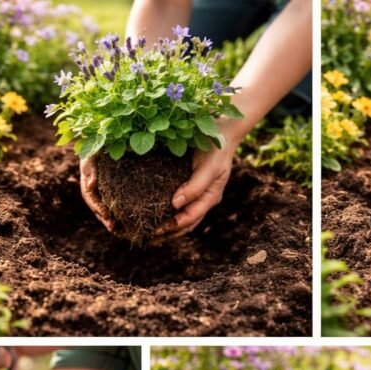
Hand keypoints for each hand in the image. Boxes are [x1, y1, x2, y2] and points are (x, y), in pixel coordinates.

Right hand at [79, 156, 115, 233]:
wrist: (95, 154)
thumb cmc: (91, 157)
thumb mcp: (90, 162)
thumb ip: (92, 173)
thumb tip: (91, 185)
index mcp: (87, 190)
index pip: (92, 202)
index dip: (99, 210)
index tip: (107, 216)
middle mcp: (93, 196)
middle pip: (98, 211)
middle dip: (105, 220)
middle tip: (113, 229)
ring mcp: (100, 198)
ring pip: (104, 212)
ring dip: (110, 221)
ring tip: (118, 231)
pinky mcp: (106, 197)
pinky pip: (111, 208)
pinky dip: (115, 216)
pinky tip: (122, 223)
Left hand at [154, 125, 240, 244]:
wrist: (221, 130)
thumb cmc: (217, 148)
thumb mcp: (209, 167)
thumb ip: (195, 186)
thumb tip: (175, 205)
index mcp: (210, 197)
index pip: (191, 218)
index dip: (174, 225)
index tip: (157, 229)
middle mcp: (203, 199)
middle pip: (185, 223)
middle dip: (168, 233)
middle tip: (148, 239)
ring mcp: (196, 193)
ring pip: (181, 217)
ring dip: (166, 226)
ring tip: (148, 233)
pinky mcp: (187, 185)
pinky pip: (176, 203)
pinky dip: (165, 211)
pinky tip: (151, 213)